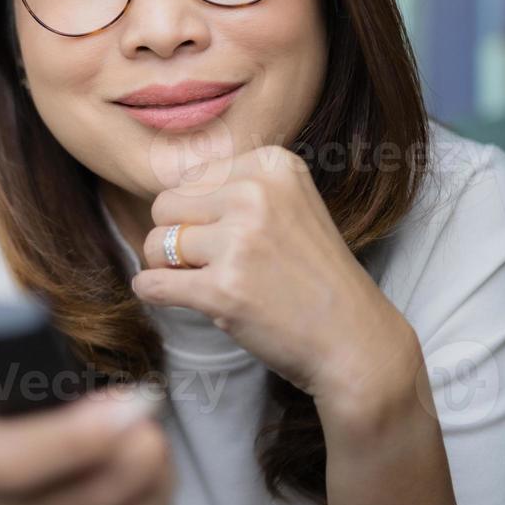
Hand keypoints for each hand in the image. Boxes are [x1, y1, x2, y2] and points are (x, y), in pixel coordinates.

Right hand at [0, 388, 172, 504]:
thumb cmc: (2, 444)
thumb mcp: (5, 404)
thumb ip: (52, 401)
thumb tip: (127, 411)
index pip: (13, 460)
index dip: (79, 437)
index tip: (135, 408)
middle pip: (83, 500)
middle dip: (140, 460)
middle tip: (156, 433)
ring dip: (154, 492)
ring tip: (156, 464)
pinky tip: (143, 503)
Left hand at [130, 144, 417, 408]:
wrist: (354, 340)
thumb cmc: (314, 276)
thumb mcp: (289, 206)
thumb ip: (235, 190)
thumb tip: (161, 195)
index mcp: (272, 165)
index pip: (191, 177)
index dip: (197, 212)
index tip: (229, 237)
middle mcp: (256, 194)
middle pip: (165, 204)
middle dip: (175, 236)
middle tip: (210, 263)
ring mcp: (239, 242)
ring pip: (155, 243)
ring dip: (167, 267)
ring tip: (203, 281)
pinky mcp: (223, 289)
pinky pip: (151, 283)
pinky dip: (152, 293)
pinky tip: (176, 298)